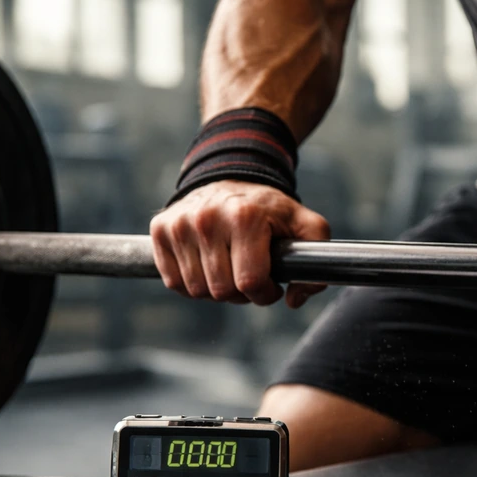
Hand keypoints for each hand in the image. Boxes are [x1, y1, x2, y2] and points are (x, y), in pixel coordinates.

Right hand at [150, 181, 329, 306]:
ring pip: (196, 291)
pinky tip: (208, 268)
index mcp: (244, 217)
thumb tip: (295, 299)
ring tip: (230, 271)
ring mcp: (179, 224)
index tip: (272, 285)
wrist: (230, 178)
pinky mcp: (159, 229)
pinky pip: (173, 282)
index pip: (249, 282)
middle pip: (221, 291)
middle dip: (241, 294)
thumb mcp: (304, 224)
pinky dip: (192, 285)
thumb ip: (316, 260)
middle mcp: (207, 219)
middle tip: (251, 278)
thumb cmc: (269, 209)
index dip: (264, 293)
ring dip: (216, 291)